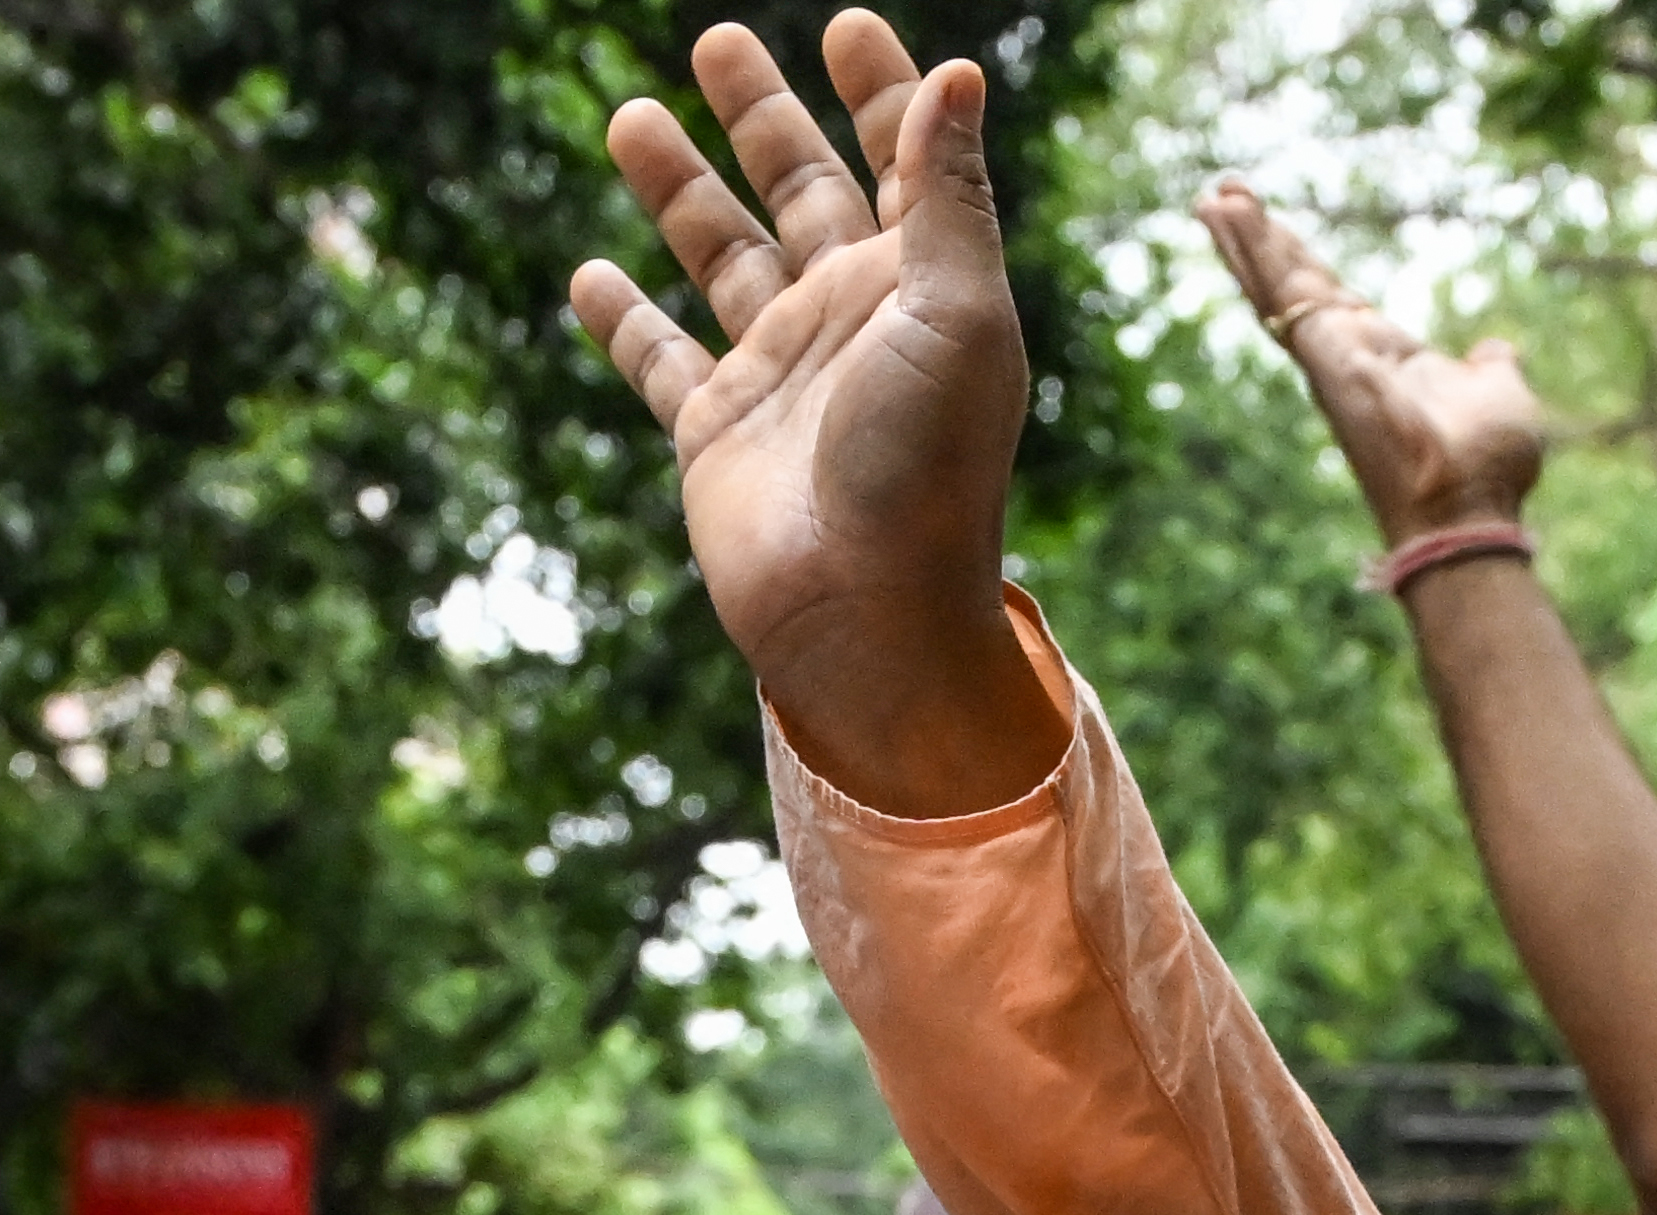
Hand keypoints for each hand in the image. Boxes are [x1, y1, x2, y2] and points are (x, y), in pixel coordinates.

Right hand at [571, 18, 1060, 818]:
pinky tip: (589, 273)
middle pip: (801, 191)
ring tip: (628, 113)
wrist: (868, 609)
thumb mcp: (955, 313)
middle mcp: (851, 322)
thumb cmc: (928, 467)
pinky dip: (623, 318)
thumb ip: (948, 195)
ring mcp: (779, 373)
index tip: (850, 25)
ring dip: (679, 189)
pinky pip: (658, 358)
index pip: (902, 167)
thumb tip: (961, 73)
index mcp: (920, 290)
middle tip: (719, 38)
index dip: (883, 95)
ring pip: (720, 255)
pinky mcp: (714, 429)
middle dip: (763, 117)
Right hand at [1197, 180, 1546, 545]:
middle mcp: (1344, 354)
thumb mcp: (1499, 395)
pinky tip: (1223, 207)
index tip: (1278, 231)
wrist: (1468, 506)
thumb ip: (1491, 370)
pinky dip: (1249, 246)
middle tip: (1226, 192)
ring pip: (1272, 283)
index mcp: (1383, 357)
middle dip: (1259, 242)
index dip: (1304, 265)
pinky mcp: (1318, 348)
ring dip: (1242, 237)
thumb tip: (1497, 352)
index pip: (1332, 301)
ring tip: (1212, 193)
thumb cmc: (1487, 466)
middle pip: (1291, 286)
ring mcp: (1325, 352)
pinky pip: (1276, 287)